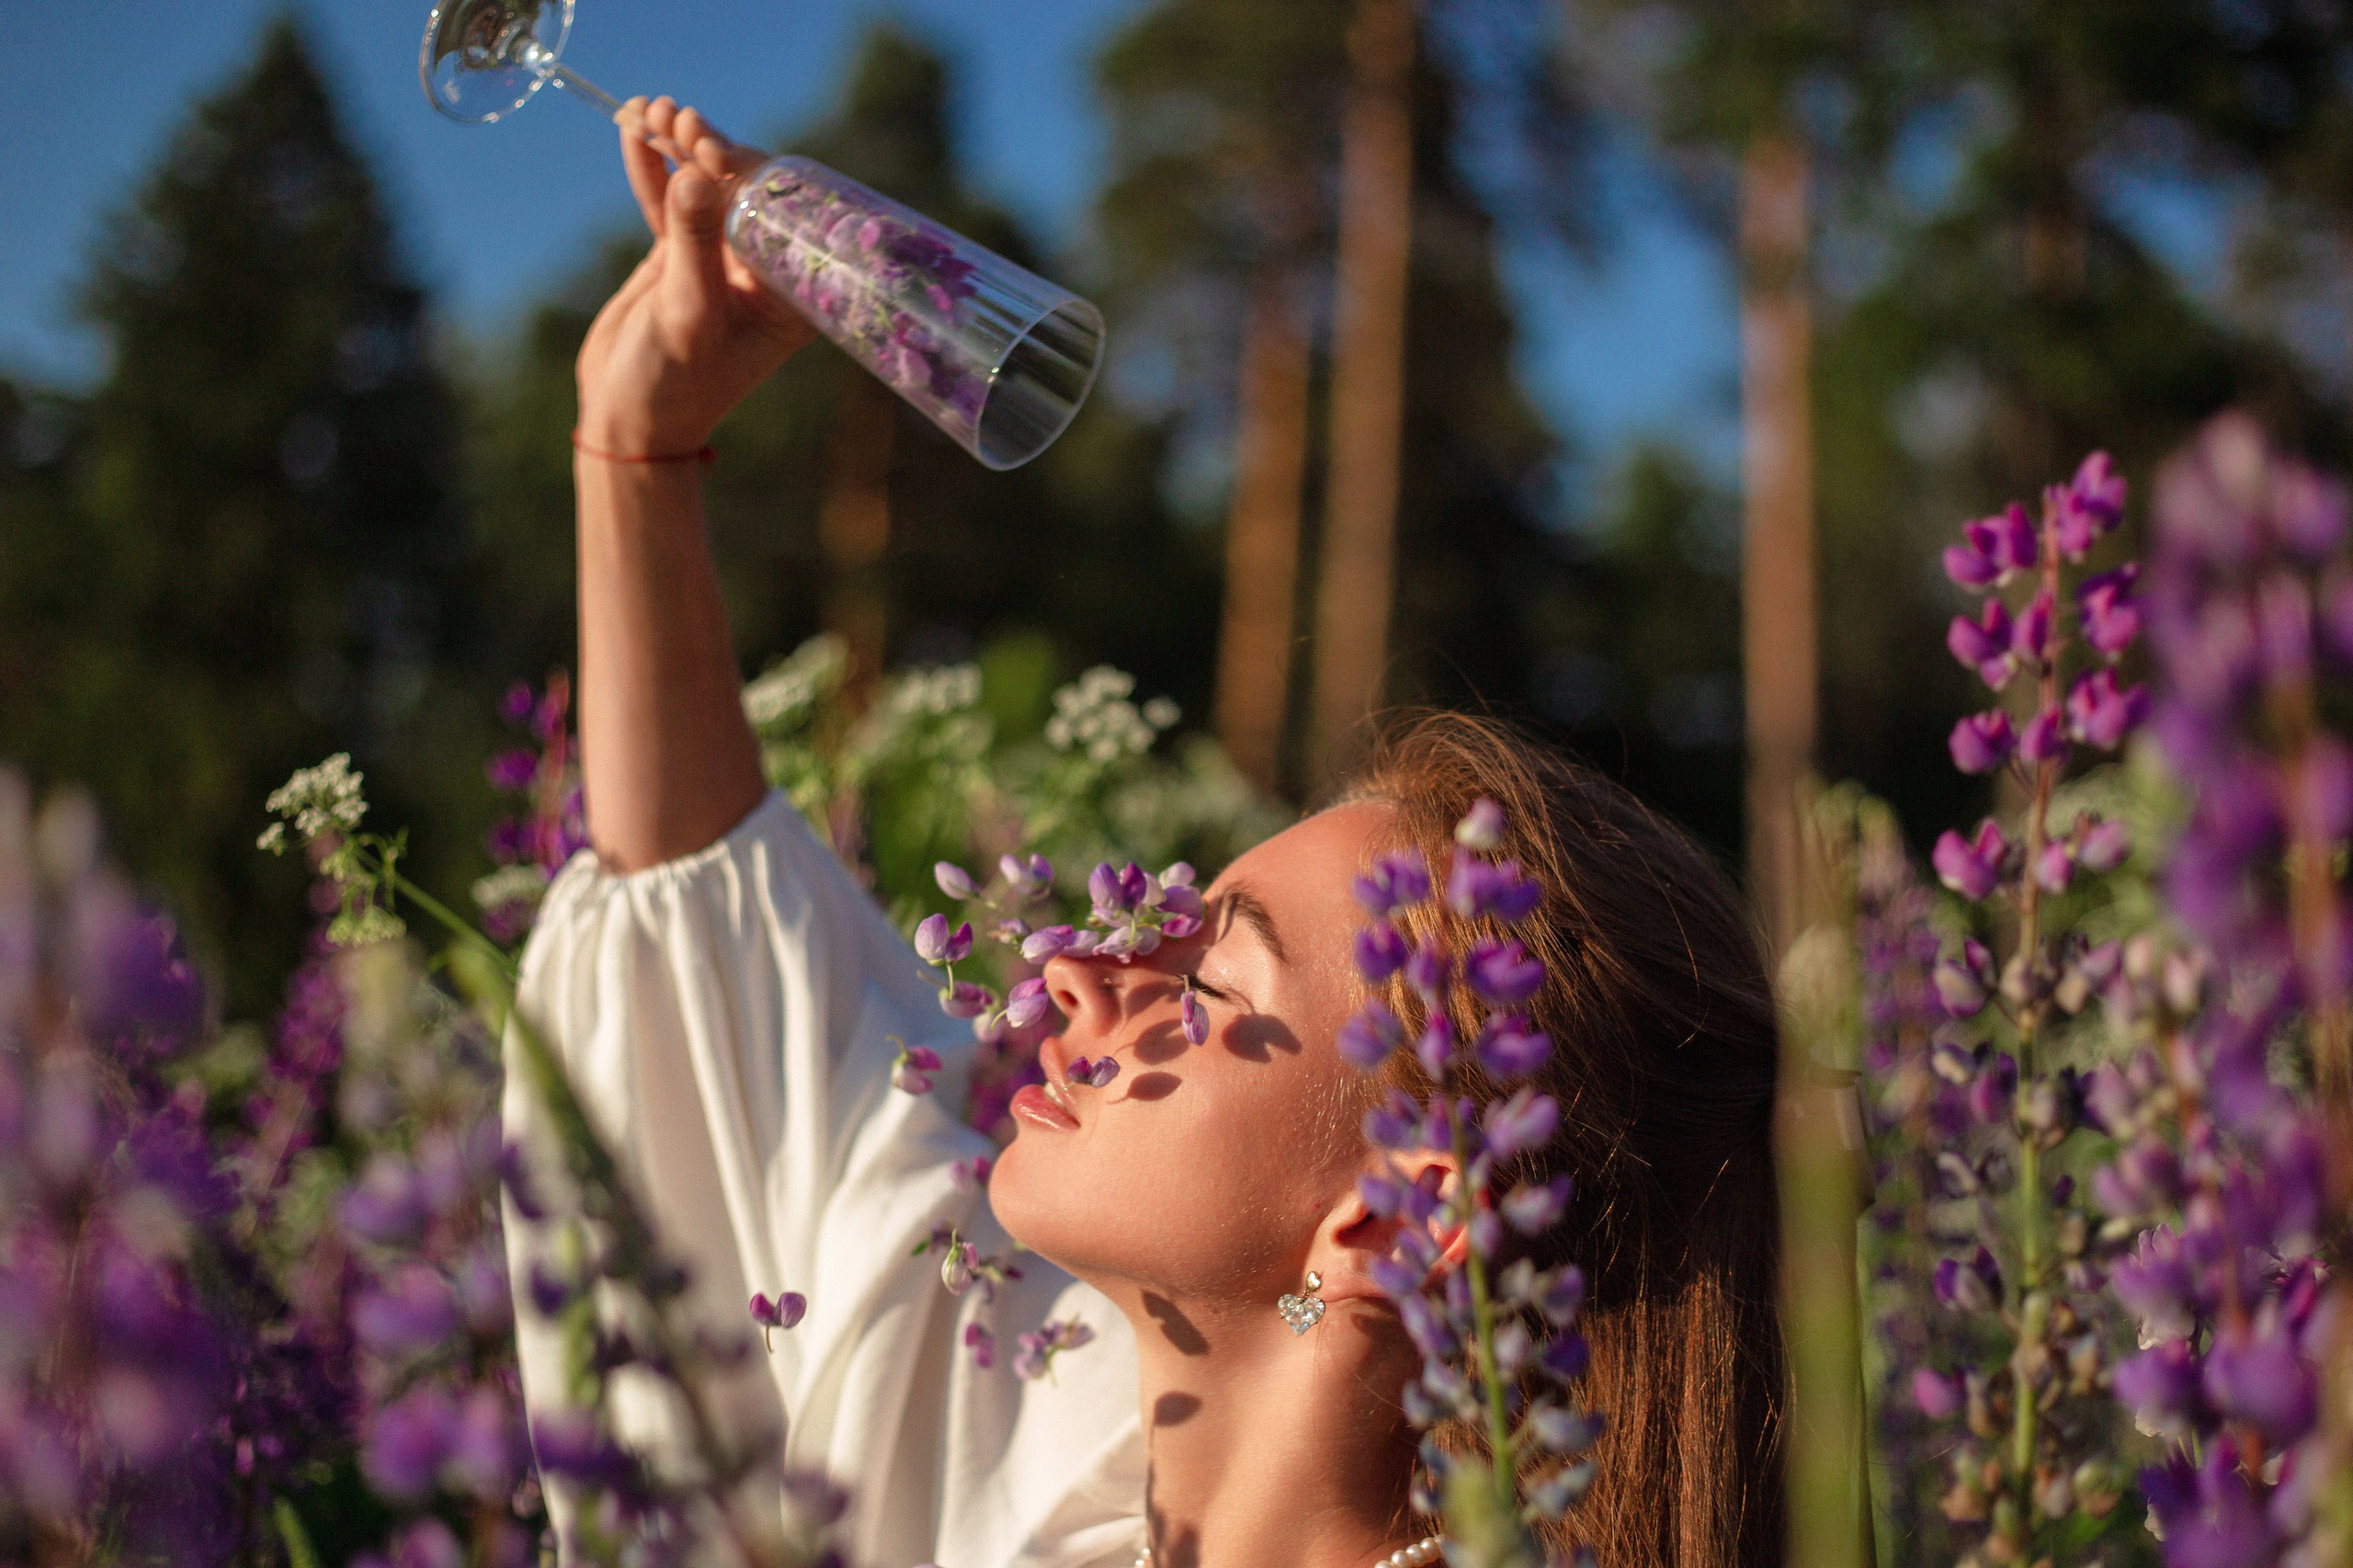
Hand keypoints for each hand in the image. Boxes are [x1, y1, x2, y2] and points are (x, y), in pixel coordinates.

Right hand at [575, 98, 817, 453]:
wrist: (629, 417)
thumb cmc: (674, 384)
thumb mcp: (687, 315)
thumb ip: (693, 245)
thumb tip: (695, 175)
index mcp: (791, 291)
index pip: (780, 211)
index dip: (746, 169)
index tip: (708, 146)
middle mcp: (764, 268)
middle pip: (742, 188)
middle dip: (708, 146)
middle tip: (675, 115)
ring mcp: (722, 257)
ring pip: (703, 185)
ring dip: (676, 145)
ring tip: (646, 109)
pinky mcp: (681, 253)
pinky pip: (669, 199)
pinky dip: (652, 165)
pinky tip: (632, 128)